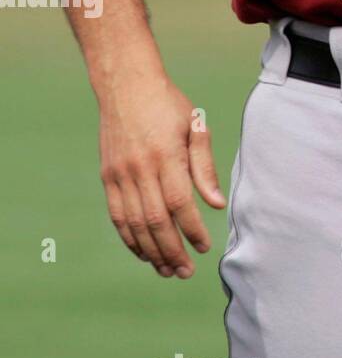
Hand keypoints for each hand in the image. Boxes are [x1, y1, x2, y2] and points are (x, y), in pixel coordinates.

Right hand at [97, 62, 225, 277]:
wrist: (126, 86)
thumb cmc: (169, 105)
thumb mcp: (194, 125)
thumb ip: (204, 165)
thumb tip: (216, 204)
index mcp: (165, 155)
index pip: (179, 203)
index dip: (192, 229)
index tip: (205, 247)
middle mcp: (139, 168)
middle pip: (155, 221)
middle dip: (172, 251)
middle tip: (187, 271)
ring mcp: (119, 175)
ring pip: (134, 224)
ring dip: (151, 252)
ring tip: (168, 270)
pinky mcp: (108, 178)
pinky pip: (118, 216)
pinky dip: (131, 239)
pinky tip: (145, 253)